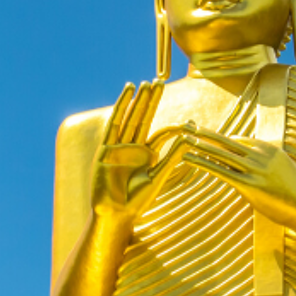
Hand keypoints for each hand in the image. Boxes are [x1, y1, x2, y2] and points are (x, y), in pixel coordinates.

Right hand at [92, 80, 188, 231]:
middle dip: (151, 101)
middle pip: (144, 119)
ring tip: (145, 83)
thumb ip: (172, 156)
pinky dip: (122, 106)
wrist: (115, 213)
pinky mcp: (106, 148)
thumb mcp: (158, 177)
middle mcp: (133, 148)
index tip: (189, 122)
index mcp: (147, 156)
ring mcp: (119, 146)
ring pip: (131, 118)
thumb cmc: (137, 201)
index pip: (162, 134)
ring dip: (138, 100)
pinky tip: (128, 92)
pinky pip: (115, 122)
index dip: (175, 127)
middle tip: (159, 81)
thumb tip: (189, 137)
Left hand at [180, 126, 295, 241]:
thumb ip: (270, 160)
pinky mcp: (249, 186)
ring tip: (184, 139)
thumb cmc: (295, 192)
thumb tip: (258, 157)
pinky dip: (203, 163)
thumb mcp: (284, 169)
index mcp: (270, 149)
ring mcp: (255, 170)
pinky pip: (221, 171)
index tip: (204, 134)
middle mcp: (261, 156)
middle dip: (205, 134)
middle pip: (227, 142)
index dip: (219, 139)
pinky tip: (189, 158)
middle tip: (188, 126)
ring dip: (200, 146)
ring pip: (222, 154)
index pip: (239, 142)